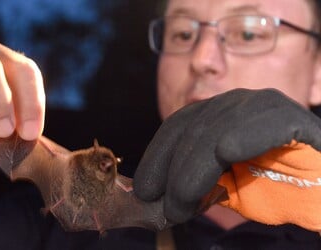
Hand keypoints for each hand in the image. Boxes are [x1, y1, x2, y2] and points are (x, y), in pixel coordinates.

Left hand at [133, 88, 320, 223]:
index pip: (178, 125)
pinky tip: (227, 153)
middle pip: (191, 128)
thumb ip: (197, 183)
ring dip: (192, 173)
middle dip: (170, 171)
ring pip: (215, 131)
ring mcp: (264, 106)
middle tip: (164, 208)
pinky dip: (240, 138)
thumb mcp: (226, 186)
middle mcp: (237, 103)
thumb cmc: (275, 189)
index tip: (144, 188)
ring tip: (182, 206)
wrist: (319, 187)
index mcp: (219, 114)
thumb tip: (159, 195)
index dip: (156, 155)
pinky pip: (260, 124)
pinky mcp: (291, 117)